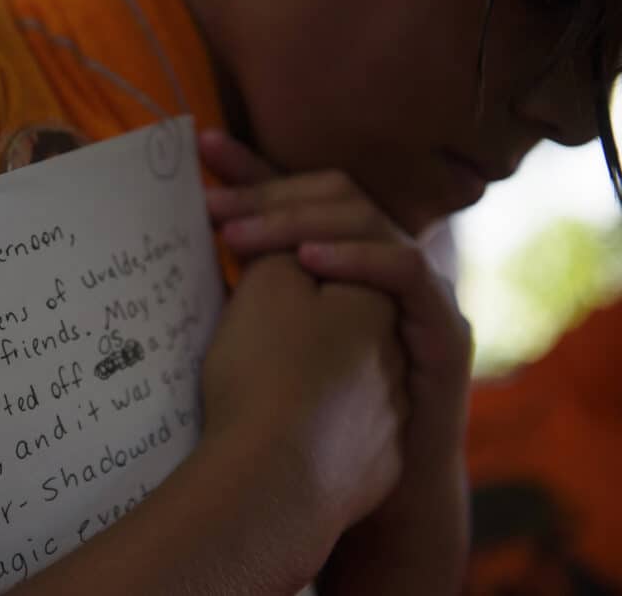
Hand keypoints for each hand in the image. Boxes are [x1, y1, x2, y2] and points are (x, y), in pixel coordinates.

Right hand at [199, 253, 408, 585]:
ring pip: (340, 372)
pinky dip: (304, 416)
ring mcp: (390, 417)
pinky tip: (268, 426)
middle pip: (339, 313)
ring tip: (246, 376)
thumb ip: (282, 251)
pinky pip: (336, 425)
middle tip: (238, 320)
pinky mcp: (375, 465)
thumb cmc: (267, 373)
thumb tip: (288, 245)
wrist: (273, 483)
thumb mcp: (267, 286)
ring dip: (300, 365)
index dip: (278, 242)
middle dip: (292, 307)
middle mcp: (399, 357)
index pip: (332, 254)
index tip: (234, 250)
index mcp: (380, 303)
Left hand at [200, 129, 471, 593]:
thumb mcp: (266, 330)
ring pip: (366, 219)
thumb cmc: (309, 410)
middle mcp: (380, 263)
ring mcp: (416, 292)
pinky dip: (357, 257)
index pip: (298, 195)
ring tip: (238, 235)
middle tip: (211, 203)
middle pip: (334, 194)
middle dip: (267, 192)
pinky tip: (309, 261)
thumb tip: (189, 242)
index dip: (252, 168)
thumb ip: (247, 282)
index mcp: (340, 259)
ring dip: (297, 222)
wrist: (371, 485)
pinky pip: (406, 270)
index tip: (200, 146)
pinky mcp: (442, 328)